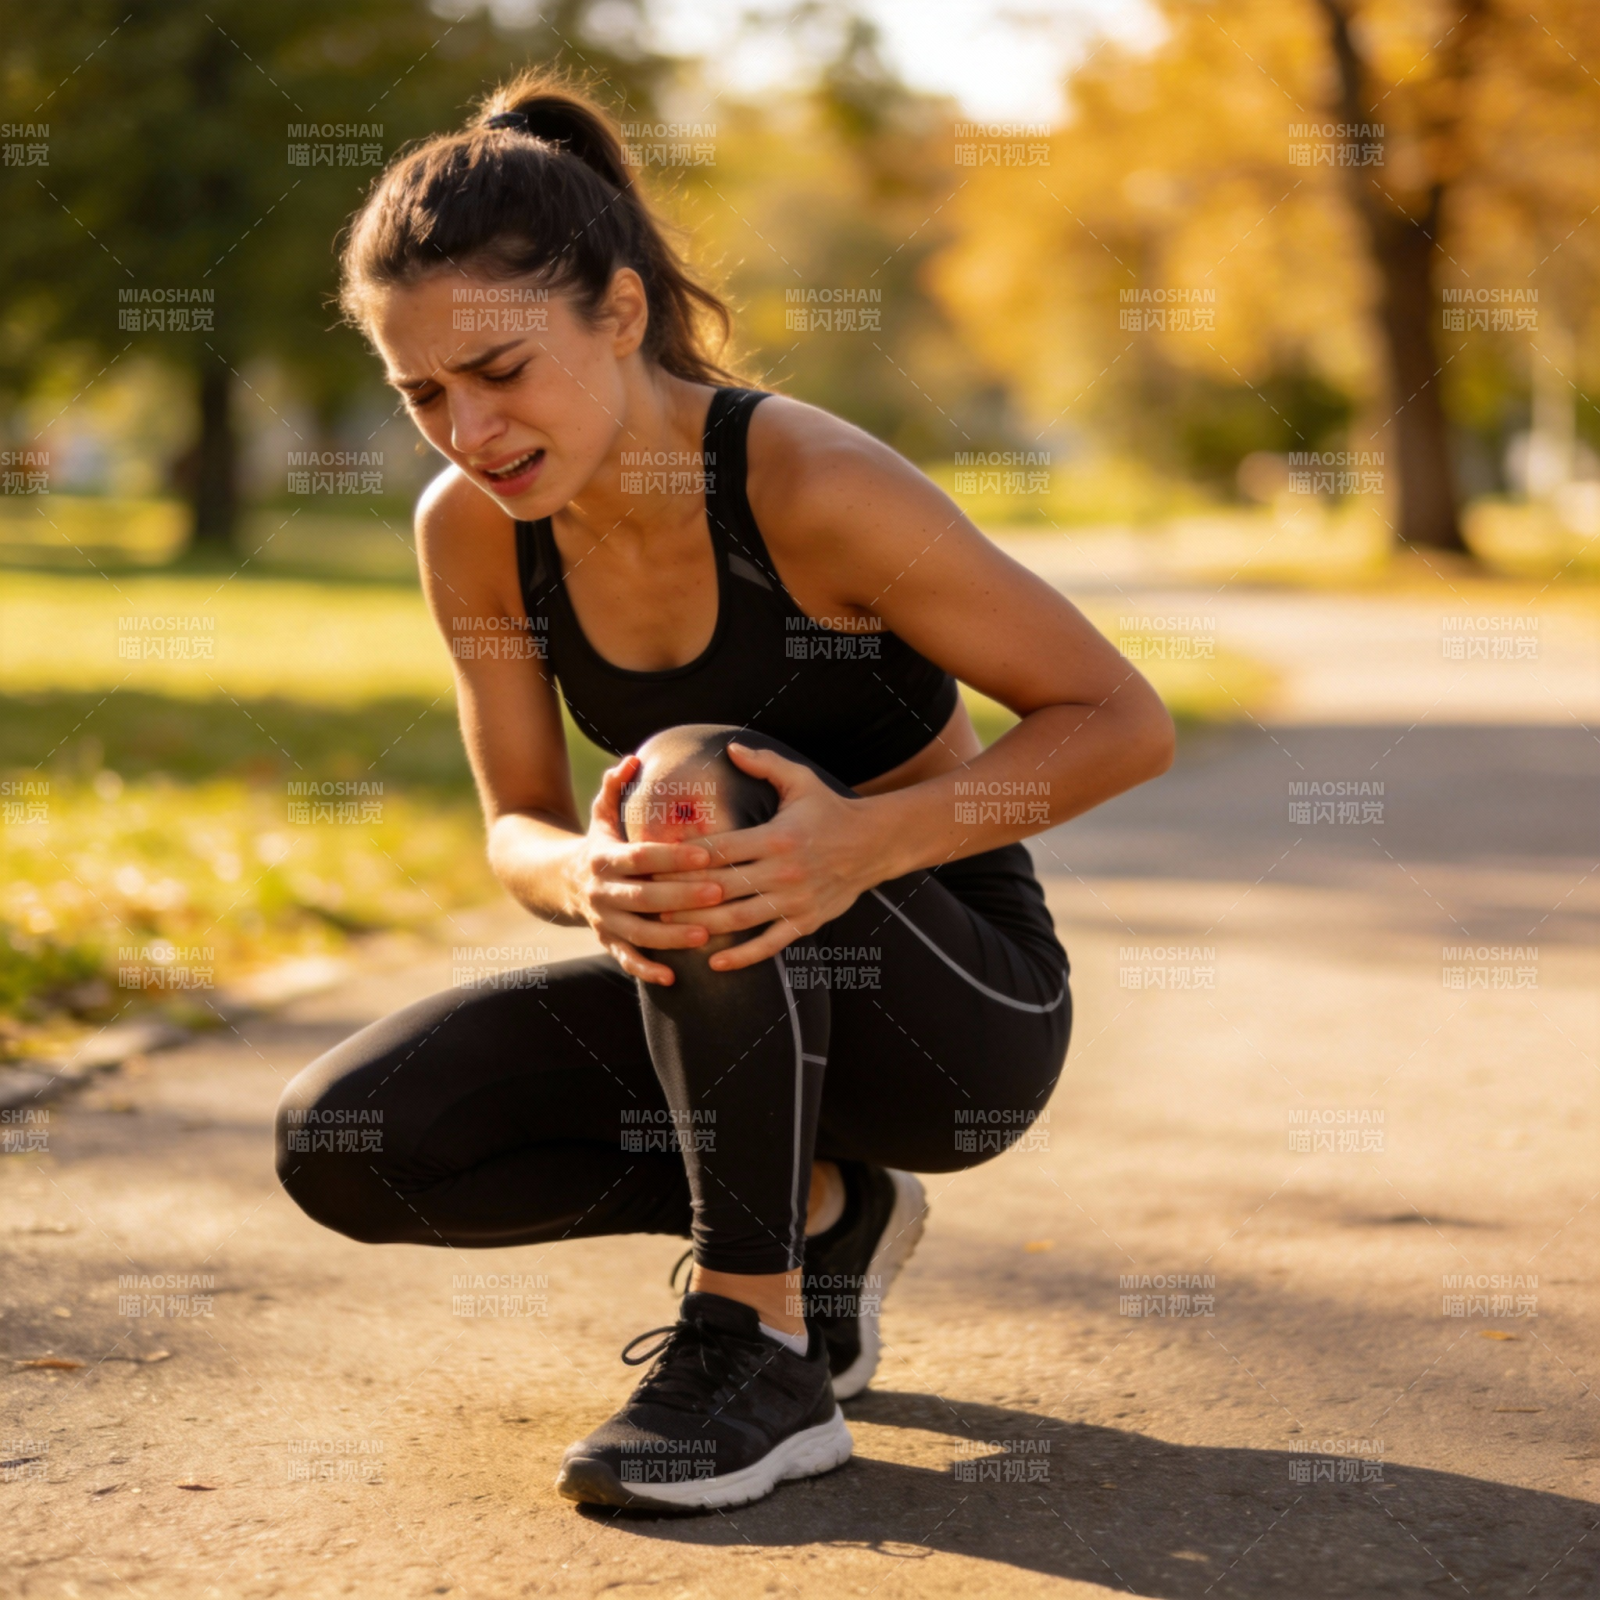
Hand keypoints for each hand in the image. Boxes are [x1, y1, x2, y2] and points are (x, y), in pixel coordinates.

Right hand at [574, 754, 725, 984]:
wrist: (558, 882)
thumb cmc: (598, 843)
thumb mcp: (601, 814)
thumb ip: (615, 787)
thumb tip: (630, 759)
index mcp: (604, 857)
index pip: (642, 856)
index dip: (673, 856)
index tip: (706, 852)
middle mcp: (602, 891)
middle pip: (643, 897)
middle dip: (682, 896)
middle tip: (720, 892)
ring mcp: (603, 920)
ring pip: (638, 933)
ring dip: (672, 937)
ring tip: (706, 934)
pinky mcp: (606, 942)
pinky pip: (625, 960)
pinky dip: (647, 970)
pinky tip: (674, 976)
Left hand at [655, 742, 874, 972]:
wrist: (874, 843)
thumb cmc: (830, 810)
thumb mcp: (800, 780)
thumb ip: (764, 764)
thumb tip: (730, 748)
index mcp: (776, 837)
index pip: (720, 849)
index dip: (684, 857)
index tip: (656, 861)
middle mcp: (784, 871)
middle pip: (721, 887)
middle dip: (682, 894)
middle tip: (649, 898)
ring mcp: (795, 900)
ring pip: (739, 919)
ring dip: (702, 926)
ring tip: (670, 926)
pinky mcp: (806, 922)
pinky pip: (769, 945)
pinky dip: (742, 957)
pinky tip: (715, 964)